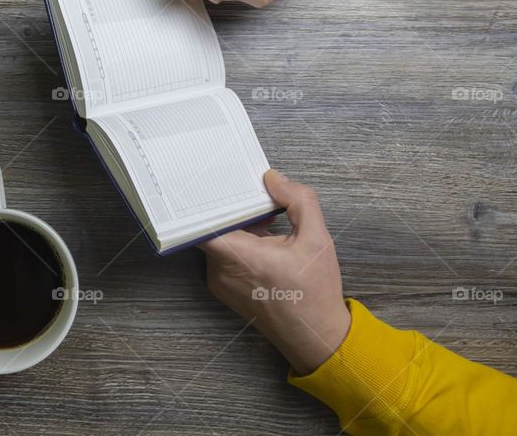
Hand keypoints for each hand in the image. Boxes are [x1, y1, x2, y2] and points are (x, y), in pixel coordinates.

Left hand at [199, 169, 350, 374]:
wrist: (316, 337)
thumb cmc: (315, 293)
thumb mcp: (316, 239)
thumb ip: (298, 201)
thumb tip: (273, 179)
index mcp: (238, 256)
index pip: (199, 223)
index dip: (203, 201)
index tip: (214, 184)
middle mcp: (220, 270)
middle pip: (210, 227)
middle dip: (231, 208)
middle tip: (252, 194)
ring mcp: (219, 281)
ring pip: (218, 240)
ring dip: (237, 226)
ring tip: (265, 219)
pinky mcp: (224, 288)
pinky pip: (223, 255)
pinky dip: (239, 243)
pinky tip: (264, 239)